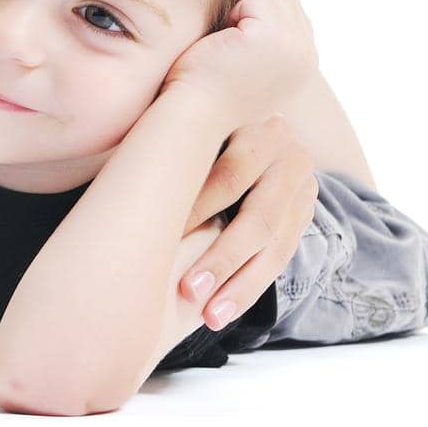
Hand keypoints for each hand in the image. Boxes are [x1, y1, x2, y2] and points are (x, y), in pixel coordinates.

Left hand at [162, 0, 317, 128]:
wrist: (196, 114)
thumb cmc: (215, 92)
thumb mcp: (258, 73)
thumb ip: (276, 48)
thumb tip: (273, 13)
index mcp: (306, 64)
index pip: (294, 13)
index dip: (261, 19)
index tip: (241, 48)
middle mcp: (306, 55)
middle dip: (255, 11)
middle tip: (233, 44)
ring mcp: (290, 45)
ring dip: (244, 11)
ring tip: (229, 44)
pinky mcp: (267, 36)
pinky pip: (254, 0)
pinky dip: (233, 13)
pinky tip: (223, 42)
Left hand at [178, 114, 318, 328]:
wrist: (238, 108)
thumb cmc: (187, 116)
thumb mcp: (182, 112)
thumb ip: (167, 134)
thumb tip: (124, 166)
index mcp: (258, 126)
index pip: (231, 175)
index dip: (197, 209)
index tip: (163, 240)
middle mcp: (289, 155)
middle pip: (258, 217)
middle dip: (222, 258)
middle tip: (187, 290)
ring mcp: (302, 187)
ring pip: (275, 245)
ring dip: (240, 285)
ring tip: (209, 317)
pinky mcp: (304, 214)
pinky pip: (281, 257)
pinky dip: (251, 287)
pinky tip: (223, 311)